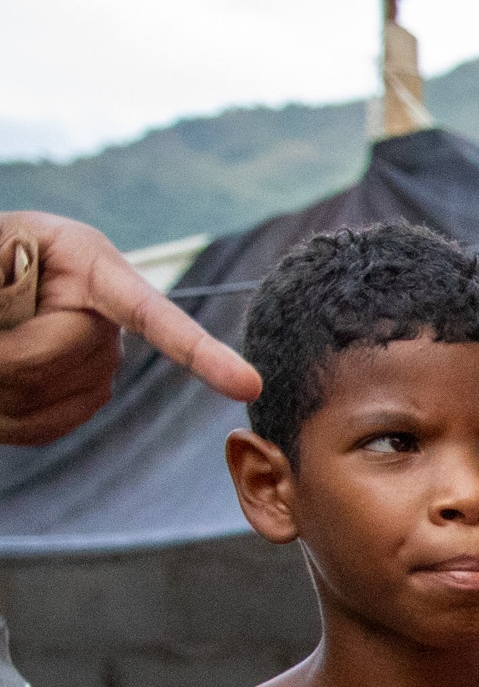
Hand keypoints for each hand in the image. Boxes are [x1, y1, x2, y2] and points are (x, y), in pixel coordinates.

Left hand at [0, 212, 260, 446]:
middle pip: (86, 359)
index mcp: (88, 261)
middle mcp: (103, 314)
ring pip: (65, 397)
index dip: (200, 350)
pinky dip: (13, 415)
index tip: (247, 384)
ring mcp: (91, 360)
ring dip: (10, 383)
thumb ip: (6, 285)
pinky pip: (49, 424)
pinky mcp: (70, 397)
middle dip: (19, 351)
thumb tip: (22, 320)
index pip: (152, 312)